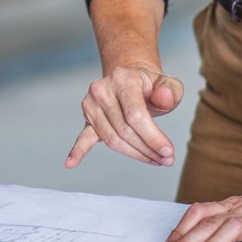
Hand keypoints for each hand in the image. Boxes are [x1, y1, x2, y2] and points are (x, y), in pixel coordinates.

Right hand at [66, 63, 183, 168]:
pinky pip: (83, 137)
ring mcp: (91, 104)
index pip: (135, 114)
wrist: (129, 79)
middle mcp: (102, 90)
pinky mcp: (87, 118)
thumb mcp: (167, 83)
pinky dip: (78, 151)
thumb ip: (171, 90)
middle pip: (124, 130)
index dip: (152, 136)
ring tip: (154, 160)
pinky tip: (70, 163)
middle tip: (166, 160)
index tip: (168, 152)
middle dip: (147, 149)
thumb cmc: (150, 86)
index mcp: (122, 79)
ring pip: (112, 139)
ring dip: (134, 154)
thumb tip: (165, 99)